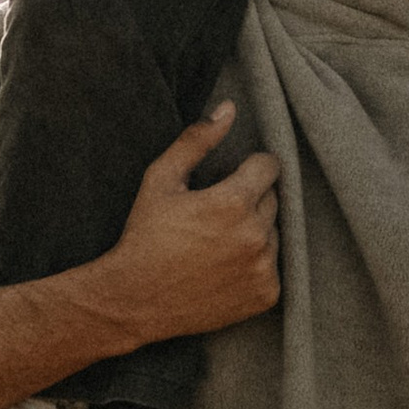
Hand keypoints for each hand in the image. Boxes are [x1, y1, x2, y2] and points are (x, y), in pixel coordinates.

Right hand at [96, 108, 282, 350]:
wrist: (133, 300)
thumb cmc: (144, 236)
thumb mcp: (161, 180)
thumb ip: (197, 141)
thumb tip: (229, 108)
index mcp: (234, 202)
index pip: (269, 166)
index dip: (248, 169)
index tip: (228, 180)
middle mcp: (256, 235)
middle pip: (273, 199)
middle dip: (249, 200)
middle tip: (214, 215)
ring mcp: (263, 268)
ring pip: (274, 233)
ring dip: (254, 232)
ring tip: (216, 243)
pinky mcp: (265, 294)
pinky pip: (274, 267)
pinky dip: (255, 264)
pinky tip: (224, 267)